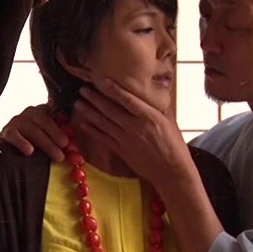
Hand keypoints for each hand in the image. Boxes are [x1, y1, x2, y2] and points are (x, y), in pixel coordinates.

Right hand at [0, 104, 68, 161]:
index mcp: (45, 111)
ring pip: (31, 128)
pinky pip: (14, 135)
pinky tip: (29, 151)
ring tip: (56, 156)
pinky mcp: (7, 132)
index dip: (64, 124)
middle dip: (56, 134)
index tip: (72, 137)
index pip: (55, 112)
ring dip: (45, 142)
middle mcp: (31, 112)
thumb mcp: (52, 140)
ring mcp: (17, 121)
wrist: (11, 152)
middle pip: (44, 120)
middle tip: (65, 146)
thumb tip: (76, 146)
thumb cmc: (37, 146)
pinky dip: (22, 142)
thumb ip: (63, 139)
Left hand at [75, 79, 222, 251]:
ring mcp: (126, 139)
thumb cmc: (174, 144)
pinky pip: (103, 139)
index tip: (101, 80)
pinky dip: (93, 131)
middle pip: (110, 110)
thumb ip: (158, 106)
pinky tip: (83, 124)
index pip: (127, 99)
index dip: (113, 89)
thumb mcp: (170, 120)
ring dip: (89, 112)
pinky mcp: (122, 151)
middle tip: (82, 89)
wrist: (172, 170)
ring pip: (104, 123)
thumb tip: (153, 90)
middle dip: (95, 98)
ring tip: (78, 103)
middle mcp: (135, 126)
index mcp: (149, 116)